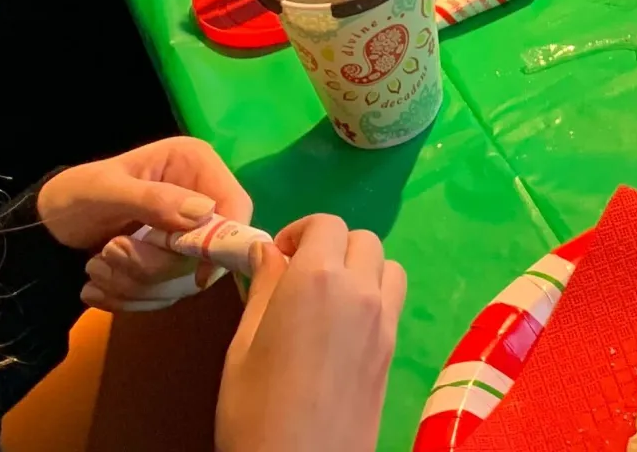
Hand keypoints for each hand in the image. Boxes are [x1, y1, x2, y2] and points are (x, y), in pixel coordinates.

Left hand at [40, 137, 251, 291]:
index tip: (194, 274)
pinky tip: (98, 284)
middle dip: (153, 265)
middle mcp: (199, 198)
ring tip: (96, 266)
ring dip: (133, 283)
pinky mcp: (170, 264)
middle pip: (208, 253)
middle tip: (109, 254)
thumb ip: (153, 199)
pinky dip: (128, 298)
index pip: (236, 205)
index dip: (223, 242)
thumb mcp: (106, 191)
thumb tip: (204, 212)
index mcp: (194, 166)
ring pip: (183, 280)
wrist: (47, 227)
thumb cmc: (76, 195)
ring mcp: (186, 235)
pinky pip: (164, 296)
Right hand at [216, 215, 405, 451]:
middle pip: (361, 239)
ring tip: (330, 297)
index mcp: (316, 279)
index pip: (325, 224)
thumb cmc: (254, 412)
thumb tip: (269, 252)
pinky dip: (377, 294)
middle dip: (331, 246)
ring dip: (361, 266)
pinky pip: (394, 299)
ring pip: (387, 264)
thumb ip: (262, 290)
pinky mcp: (395, 348)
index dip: (300, 233)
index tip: (279, 258)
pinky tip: (348, 325)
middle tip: (300, 277)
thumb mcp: (241, 347)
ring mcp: (384, 319)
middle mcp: (359, 288)